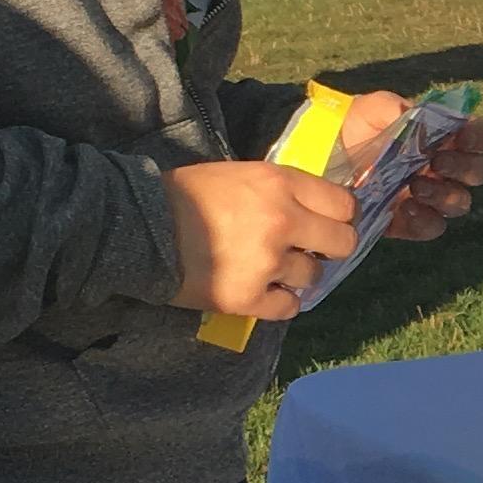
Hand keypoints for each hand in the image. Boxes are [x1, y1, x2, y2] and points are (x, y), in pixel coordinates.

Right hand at [165, 156, 358, 323]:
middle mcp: (282, 220)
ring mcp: (267, 262)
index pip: (344, 204)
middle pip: (342, 243)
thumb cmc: (185, 195)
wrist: (139, 227)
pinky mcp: (248, 297)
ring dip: (296, 275)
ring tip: (269, 268)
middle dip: (329, 248)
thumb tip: (314, 208)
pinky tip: (261, 291)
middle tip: (308, 250)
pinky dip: (278, 302)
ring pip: (313, 276)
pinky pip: (288, 307)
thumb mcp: (240, 174)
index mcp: (280, 184)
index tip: (329, 223)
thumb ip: (280, 190)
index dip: (341, 216)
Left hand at [331, 88, 482, 242]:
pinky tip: (405, 209)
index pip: (481, 135)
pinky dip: (425, 220)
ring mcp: (428, 196)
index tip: (461, 137)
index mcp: (442, 135)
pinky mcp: (409, 221)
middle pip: (478, 172)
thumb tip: (419, 118)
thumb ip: (393, 107)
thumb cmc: (350, 127)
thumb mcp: (368, 108)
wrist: (318, 160)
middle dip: (464, 167)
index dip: (480, 136)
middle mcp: (443, 167)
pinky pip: (432, 227)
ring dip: (445, 195)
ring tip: (416, 186)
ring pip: (460, 203)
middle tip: (436, 161)